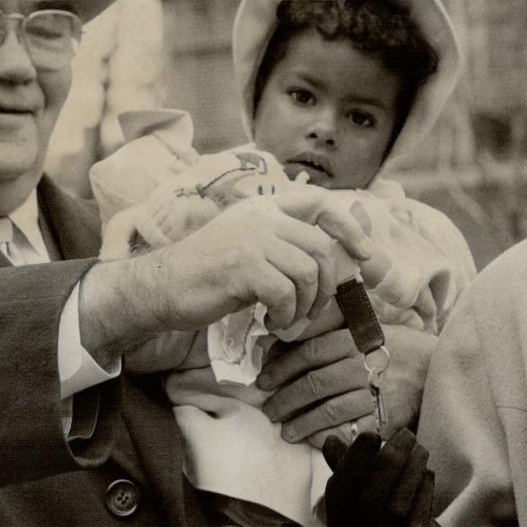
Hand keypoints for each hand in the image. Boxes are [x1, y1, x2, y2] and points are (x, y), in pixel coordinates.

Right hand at [79, 190, 372, 359]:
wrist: (160, 288)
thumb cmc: (205, 276)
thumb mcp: (247, 249)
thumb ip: (281, 247)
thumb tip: (330, 266)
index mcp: (263, 209)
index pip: (320, 203)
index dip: (349, 227)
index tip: (367, 254)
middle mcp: (260, 217)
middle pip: (321, 248)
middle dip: (327, 286)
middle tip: (311, 311)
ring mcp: (252, 239)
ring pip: (308, 272)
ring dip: (306, 306)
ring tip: (287, 320)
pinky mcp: (243, 267)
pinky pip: (287, 294)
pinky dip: (286, 315)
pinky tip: (271, 323)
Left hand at [258, 324, 434, 446]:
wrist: (442, 367)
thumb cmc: (402, 347)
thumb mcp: (372, 328)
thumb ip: (335, 333)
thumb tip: (285, 341)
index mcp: (357, 340)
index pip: (310, 352)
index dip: (282, 367)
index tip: (264, 380)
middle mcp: (364, 365)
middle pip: (314, 383)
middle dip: (285, 398)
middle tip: (268, 409)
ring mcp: (377, 393)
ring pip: (329, 409)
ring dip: (302, 422)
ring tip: (285, 431)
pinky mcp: (388, 417)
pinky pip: (351, 430)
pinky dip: (329, 437)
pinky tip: (314, 441)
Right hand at [322, 429, 451, 526]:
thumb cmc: (380, 515)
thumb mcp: (359, 494)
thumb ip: (347, 468)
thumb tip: (330, 440)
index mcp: (337, 521)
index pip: (338, 492)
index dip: (353, 462)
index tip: (371, 434)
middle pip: (369, 501)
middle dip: (388, 462)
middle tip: (406, 435)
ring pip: (396, 510)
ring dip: (411, 473)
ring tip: (420, 449)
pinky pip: (418, 522)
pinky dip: (424, 493)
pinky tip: (427, 473)